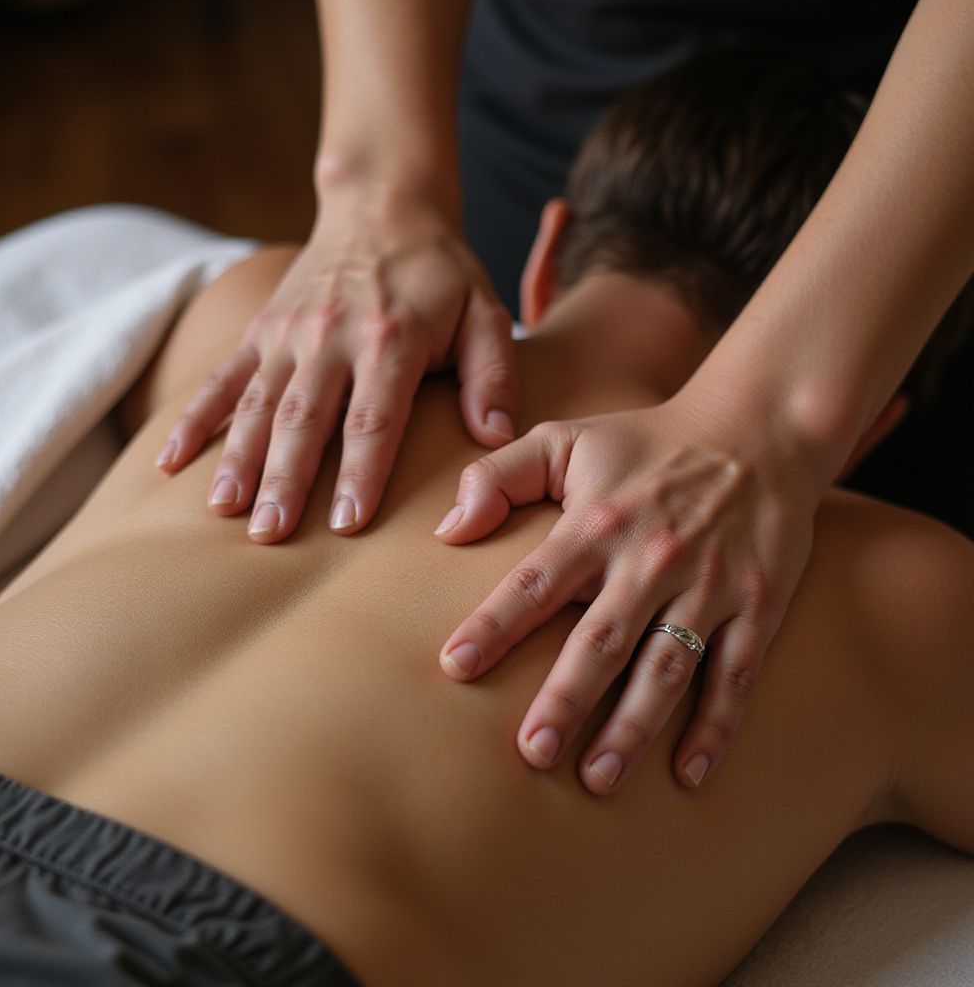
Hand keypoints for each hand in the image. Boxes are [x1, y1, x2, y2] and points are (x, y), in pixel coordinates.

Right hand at [156, 192, 517, 539]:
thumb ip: (493, 375)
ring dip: (238, 460)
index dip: (360, 473)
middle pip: (304, 419)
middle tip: (271, 535)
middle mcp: (330, 337)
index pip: (373, 419)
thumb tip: (495, 436)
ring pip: (257, 406)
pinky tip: (171, 464)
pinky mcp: (260, 331)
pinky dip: (194, 420)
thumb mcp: (486, 312)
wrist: (381, 207)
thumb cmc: (440, 273)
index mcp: (390, 339)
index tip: (347, 524)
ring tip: (223, 513)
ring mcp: (287, 334)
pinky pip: (222, 379)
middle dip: (286, 480)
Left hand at [435, 393, 820, 793]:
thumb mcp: (567, 438)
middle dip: (565, 700)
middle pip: (600, 641)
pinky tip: (689, 773)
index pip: (534, 584)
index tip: (454, 668)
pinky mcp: (758, 603)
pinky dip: (715, 726)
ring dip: (632, 727)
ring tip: (597, 780)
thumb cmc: (648, 441)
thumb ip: (499, 475)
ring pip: (666, 668)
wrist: (760, 427)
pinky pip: (735, 673)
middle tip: (531, 753)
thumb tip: (448, 530)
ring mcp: (707, 585)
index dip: (493, 626)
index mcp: (597, 523)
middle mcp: (650, 559)